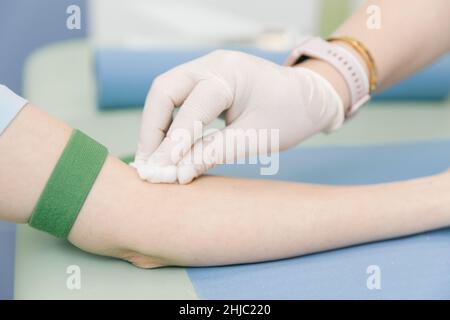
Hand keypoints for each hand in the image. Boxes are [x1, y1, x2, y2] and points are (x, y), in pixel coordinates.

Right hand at [133, 50, 343, 183]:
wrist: (308, 99)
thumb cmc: (290, 115)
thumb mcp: (256, 138)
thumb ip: (214, 154)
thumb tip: (178, 173)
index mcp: (231, 73)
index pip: (191, 108)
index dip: (173, 143)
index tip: (159, 172)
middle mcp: (213, 64)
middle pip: (164, 91)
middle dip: (152, 129)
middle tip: (149, 164)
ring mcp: (206, 68)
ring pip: (165, 93)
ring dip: (156, 126)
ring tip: (154, 158)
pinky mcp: (205, 80)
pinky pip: (176, 98)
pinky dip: (168, 122)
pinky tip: (167, 146)